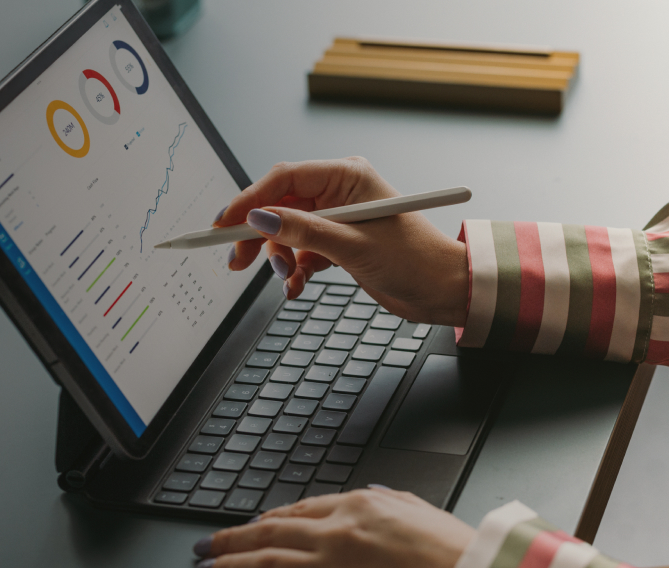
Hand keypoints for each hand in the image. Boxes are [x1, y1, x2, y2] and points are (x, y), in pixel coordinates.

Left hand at [194, 488, 474, 567]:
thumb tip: (371, 493)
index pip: (298, 511)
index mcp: (361, 505)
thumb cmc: (460, 554)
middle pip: (269, 535)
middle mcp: (339, 534)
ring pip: (264, 567)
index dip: (265, 521)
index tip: (248, 527)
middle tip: (205, 546)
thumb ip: (390, 500)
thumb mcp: (422, 510)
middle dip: (229, 540)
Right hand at [216, 158, 469, 325]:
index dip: (250, 199)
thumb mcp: (353, 246)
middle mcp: (340, 193)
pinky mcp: (338, 244)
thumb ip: (303, 232)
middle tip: (237, 260)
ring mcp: (338, 219)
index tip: (224, 222)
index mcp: (347, 176)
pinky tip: (296, 287)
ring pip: (287, 232)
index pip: (284, 178)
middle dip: (259, 234)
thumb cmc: (416, 259)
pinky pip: (302, 252)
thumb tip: (259, 218)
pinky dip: (295, 270)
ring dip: (280, 257)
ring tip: (287, 277)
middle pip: (279, 206)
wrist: (443, 291)